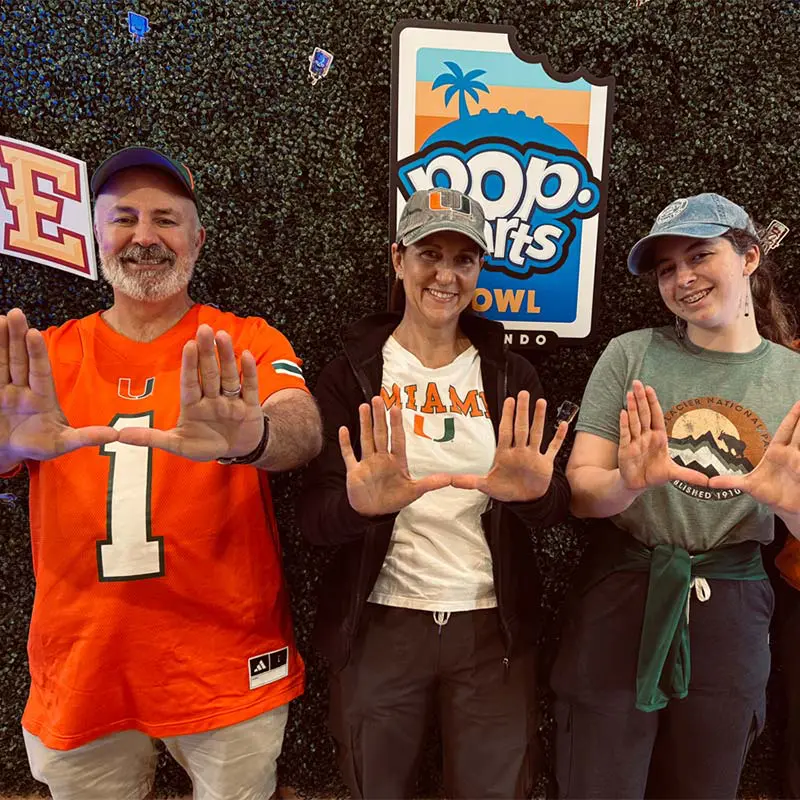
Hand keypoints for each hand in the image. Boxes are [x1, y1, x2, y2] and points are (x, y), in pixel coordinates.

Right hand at [0, 308, 117, 462]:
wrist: (10, 453)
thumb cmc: (39, 445)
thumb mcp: (63, 443)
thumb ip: (86, 437)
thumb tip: (115, 435)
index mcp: (42, 397)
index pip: (40, 371)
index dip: (37, 353)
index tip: (34, 333)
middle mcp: (22, 388)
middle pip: (19, 359)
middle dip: (17, 337)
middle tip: (16, 313)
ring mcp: (4, 390)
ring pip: (1, 362)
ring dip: (0, 341)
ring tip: (0, 318)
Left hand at [117, 324, 264, 460]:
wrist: (237, 450)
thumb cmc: (205, 445)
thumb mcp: (178, 445)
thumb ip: (152, 438)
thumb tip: (120, 435)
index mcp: (193, 405)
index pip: (190, 382)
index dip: (189, 364)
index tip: (188, 345)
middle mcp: (212, 398)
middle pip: (209, 374)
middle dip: (206, 352)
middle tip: (204, 329)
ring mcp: (231, 401)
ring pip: (228, 376)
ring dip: (226, 357)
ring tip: (222, 335)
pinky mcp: (249, 406)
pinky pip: (249, 387)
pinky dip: (248, 372)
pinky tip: (246, 355)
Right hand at [339, 396, 449, 515]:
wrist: (373, 513)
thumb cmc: (394, 500)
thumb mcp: (414, 491)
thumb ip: (430, 483)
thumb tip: (449, 478)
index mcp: (396, 461)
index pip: (397, 438)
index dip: (396, 424)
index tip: (395, 408)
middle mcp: (381, 458)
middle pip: (380, 433)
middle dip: (379, 417)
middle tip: (378, 398)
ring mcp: (367, 463)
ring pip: (366, 439)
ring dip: (364, 423)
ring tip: (364, 406)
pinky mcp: (354, 471)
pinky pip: (348, 454)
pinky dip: (345, 443)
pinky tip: (343, 429)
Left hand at [451, 392, 567, 501]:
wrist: (525, 501)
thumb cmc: (505, 490)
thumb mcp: (486, 486)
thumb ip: (469, 481)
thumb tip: (449, 480)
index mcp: (505, 454)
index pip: (506, 431)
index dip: (507, 416)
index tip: (508, 400)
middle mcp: (520, 451)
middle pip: (521, 427)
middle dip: (522, 411)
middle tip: (523, 393)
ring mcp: (533, 456)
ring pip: (537, 433)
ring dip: (539, 419)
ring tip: (541, 402)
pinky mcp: (546, 464)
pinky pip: (553, 448)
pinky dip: (558, 438)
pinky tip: (563, 424)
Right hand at [618, 380, 708, 489]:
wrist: (638, 484)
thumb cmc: (654, 474)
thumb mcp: (674, 474)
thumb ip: (690, 475)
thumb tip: (710, 482)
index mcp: (658, 437)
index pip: (656, 416)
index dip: (653, 402)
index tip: (650, 388)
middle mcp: (645, 436)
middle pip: (644, 414)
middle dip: (641, 399)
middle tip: (637, 383)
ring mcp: (634, 441)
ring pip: (634, 421)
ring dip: (632, 407)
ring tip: (630, 393)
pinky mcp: (625, 449)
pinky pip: (625, 434)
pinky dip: (624, 423)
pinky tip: (623, 412)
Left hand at [709, 400, 799, 515]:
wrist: (784, 507)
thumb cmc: (769, 493)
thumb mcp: (748, 486)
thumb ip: (729, 482)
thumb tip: (709, 482)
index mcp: (777, 452)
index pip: (786, 430)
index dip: (793, 417)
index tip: (798, 402)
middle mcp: (791, 454)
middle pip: (799, 432)